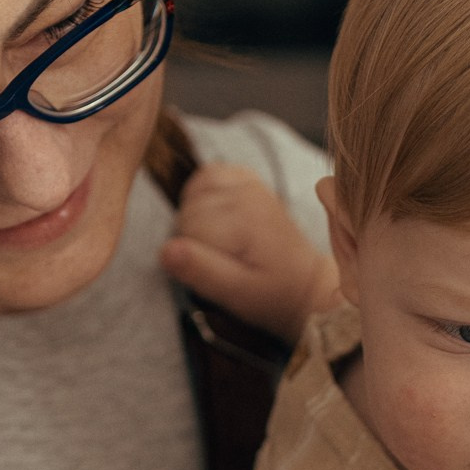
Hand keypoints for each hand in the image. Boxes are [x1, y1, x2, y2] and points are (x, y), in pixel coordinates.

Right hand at [159, 163, 339, 344]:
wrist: (303, 283)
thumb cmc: (269, 293)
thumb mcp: (235, 293)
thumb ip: (201, 272)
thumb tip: (166, 250)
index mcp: (244, 222)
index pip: (186, 229)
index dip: (190, 255)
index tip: (214, 270)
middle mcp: (247, 195)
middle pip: (187, 211)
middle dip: (193, 238)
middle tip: (219, 259)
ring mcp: (249, 184)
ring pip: (193, 193)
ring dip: (195, 217)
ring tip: (219, 242)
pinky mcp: (248, 180)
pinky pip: (208, 175)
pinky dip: (203, 193)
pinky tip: (216, 217)